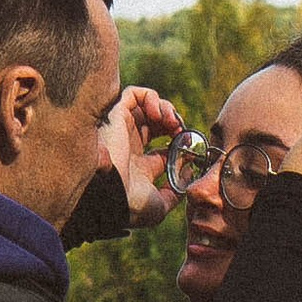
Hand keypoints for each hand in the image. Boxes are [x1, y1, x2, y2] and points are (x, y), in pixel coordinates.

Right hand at [98, 83, 181, 223]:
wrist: (110, 192)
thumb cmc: (132, 204)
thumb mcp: (159, 207)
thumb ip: (176, 192)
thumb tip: (188, 172)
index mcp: (139, 166)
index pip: (163, 149)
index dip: (181, 145)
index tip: (191, 149)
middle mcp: (130, 146)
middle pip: (156, 124)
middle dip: (174, 124)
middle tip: (182, 131)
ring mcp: (123, 130)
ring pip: (147, 107)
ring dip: (166, 109)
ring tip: (173, 122)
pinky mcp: (117, 115)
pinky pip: (133, 94)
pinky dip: (151, 98)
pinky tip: (159, 115)